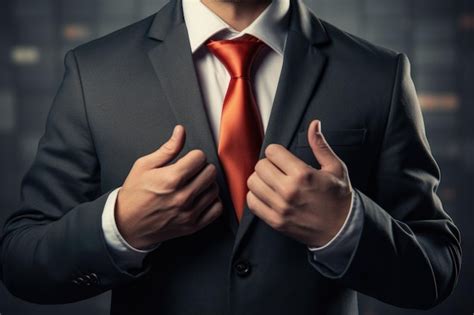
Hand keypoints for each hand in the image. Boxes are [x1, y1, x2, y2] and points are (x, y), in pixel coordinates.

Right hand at [115, 125, 222, 249]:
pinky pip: (217, 209)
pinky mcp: (192, 226)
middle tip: (192, 171)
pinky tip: (202, 198)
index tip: (188, 160)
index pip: (199, 157)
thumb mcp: (144, 166)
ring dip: (207, 184)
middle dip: (202, 168)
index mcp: (170, 179)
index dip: (193, 155)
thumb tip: (180, 131)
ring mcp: (189, 213)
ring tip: (195, 184)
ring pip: (215, 189)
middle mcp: (182, 197)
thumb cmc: (134, 194)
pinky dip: (212, 201)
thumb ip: (167, 149)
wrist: (127, 224)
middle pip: (210, 172)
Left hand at [246, 119, 352, 247]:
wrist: (342, 229)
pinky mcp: (275, 221)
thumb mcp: (335, 168)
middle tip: (277, 170)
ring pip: (253, 183)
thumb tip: (314, 124)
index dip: (276, 152)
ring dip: (260, 179)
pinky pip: (252, 203)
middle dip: (268, 164)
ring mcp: (281, 207)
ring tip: (271, 182)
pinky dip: (255, 196)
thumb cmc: (339, 197)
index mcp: (303, 175)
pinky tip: (266, 195)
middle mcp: (289, 191)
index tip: (282, 158)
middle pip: (260, 166)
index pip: (272, 152)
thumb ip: (320, 145)